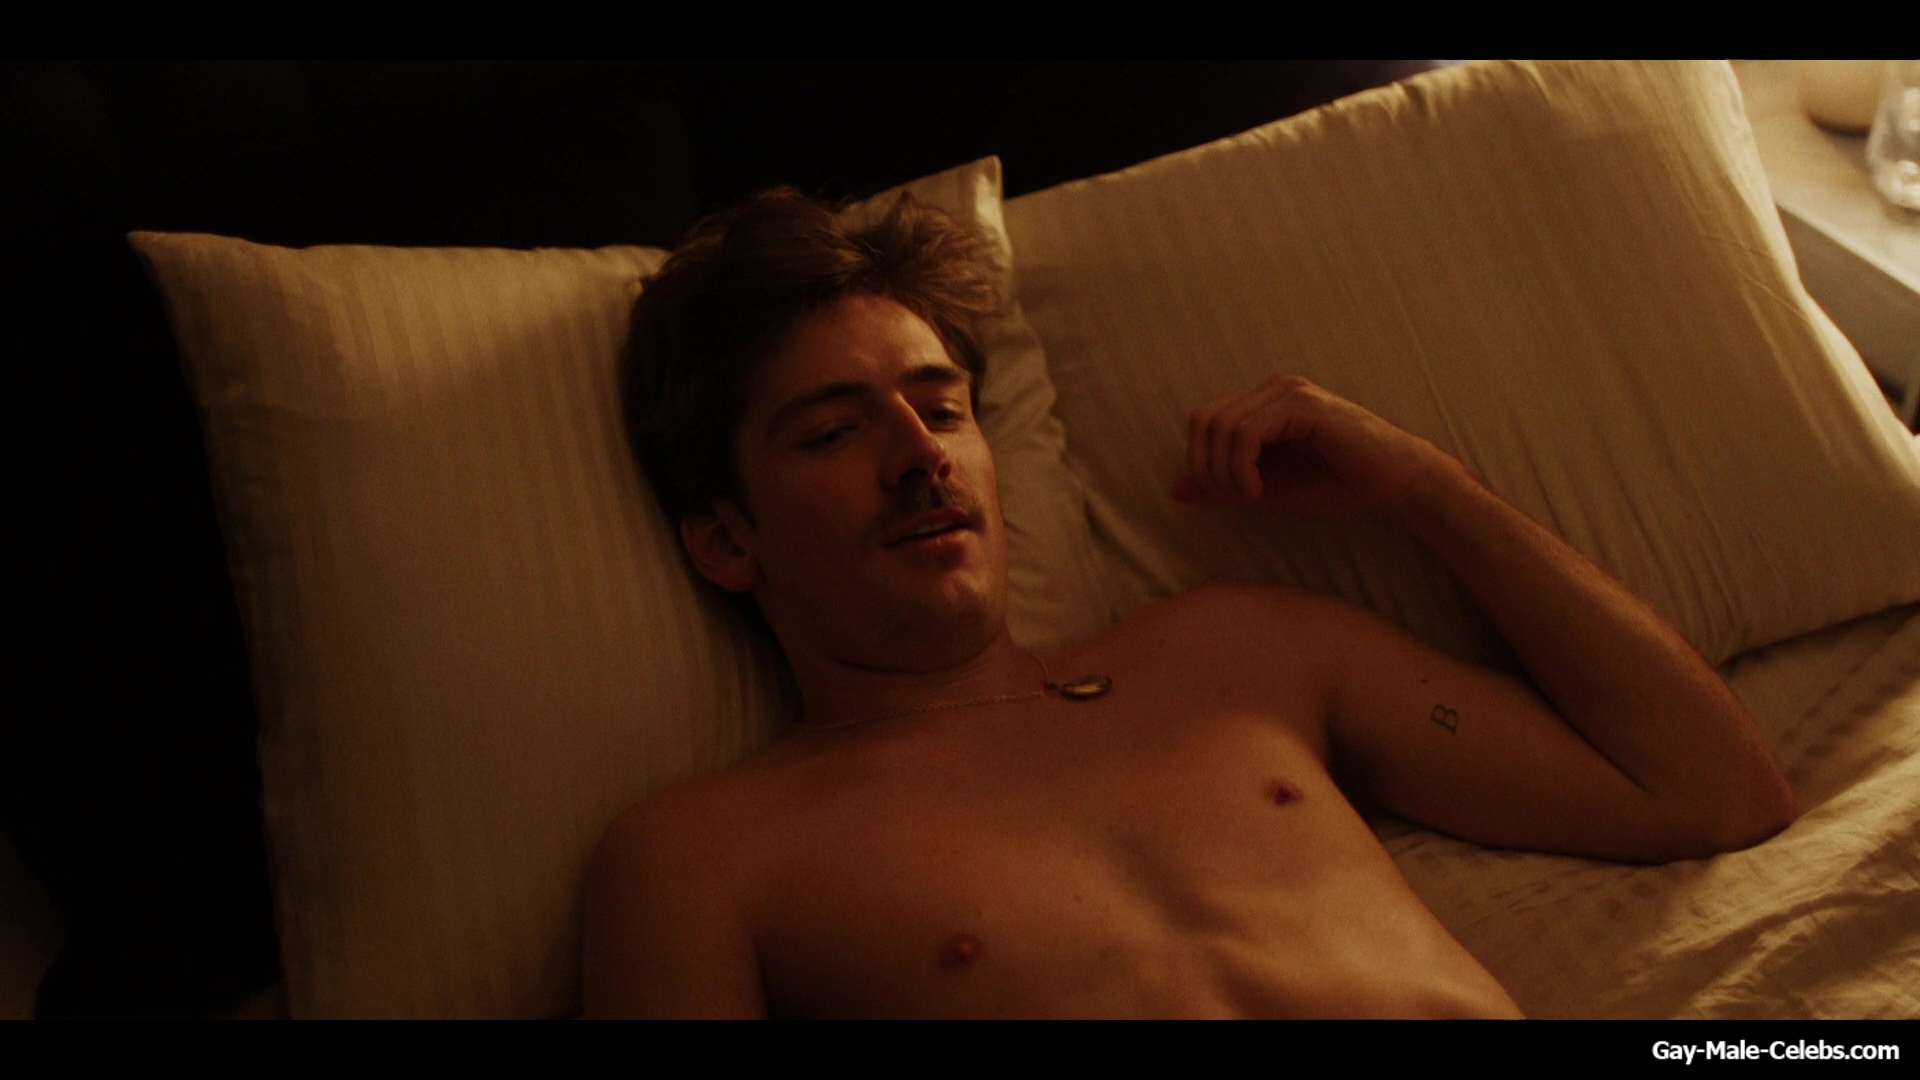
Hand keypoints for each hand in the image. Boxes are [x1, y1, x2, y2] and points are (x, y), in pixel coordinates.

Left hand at [1172, 376, 1451, 517]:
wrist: (1394, 485)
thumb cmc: (1336, 485)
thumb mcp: (1266, 491)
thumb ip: (1222, 486)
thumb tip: (1175, 488)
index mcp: (1262, 402)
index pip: (1203, 420)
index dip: (1201, 462)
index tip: (1230, 497)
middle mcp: (1272, 388)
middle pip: (1204, 420)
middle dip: (1208, 468)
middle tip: (1236, 498)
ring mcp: (1288, 392)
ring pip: (1222, 426)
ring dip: (1225, 472)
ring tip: (1251, 496)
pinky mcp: (1303, 405)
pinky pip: (1246, 433)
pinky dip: (1241, 468)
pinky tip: (1259, 490)